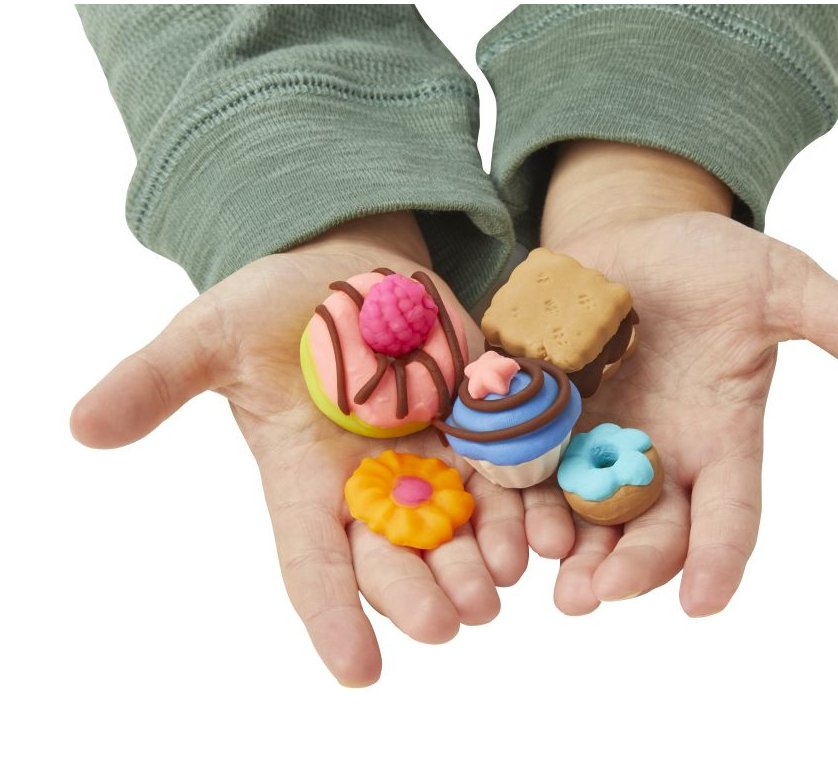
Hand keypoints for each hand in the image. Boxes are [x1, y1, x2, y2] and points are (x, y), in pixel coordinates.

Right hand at [70, 212, 527, 685]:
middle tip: (450, 623)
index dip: (331, 616)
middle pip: (396, 556)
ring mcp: (431, 456)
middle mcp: (372, 485)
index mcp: (305, 480)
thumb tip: (81, 427)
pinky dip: (526, 500)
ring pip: (460, 524)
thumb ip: (157, 382)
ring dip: (481, 556)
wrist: (348, 271)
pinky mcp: (480, 421)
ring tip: (499, 581)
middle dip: (420, 591)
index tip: (356, 671)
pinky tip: (544, 529)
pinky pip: (509, 470)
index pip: (313, 564)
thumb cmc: (270, 309)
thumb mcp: (208, 336)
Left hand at [525, 141, 837, 614]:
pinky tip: (488, 507)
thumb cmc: (715, 266)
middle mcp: (653, 457)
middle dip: (624, 565)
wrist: (632, 239)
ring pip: (575, 510)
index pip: (729, 513)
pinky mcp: (533, 416)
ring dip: (560, 540)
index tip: (704, 604)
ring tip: (541, 561)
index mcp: (718, 440)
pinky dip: (504, 486)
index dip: (720, 559)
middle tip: (597, 596)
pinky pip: (516, 461)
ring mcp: (590, 442)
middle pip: (644, 530)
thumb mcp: (781, 284)